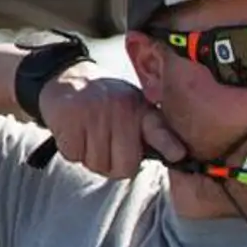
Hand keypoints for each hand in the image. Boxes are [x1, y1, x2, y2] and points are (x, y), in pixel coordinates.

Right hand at [39, 69, 186, 178]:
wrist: (68, 79)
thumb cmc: (108, 104)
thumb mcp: (135, 110)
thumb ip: (153, 132)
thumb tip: (175, 157)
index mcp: (141, 110)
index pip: (158, 130)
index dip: (168, 144)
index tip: (178, 154)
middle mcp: (121, 111)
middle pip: (125, 166)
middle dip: (115, 167)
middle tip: (108, 151)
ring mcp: (94, 115)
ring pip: (97, 164)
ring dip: (91, 159)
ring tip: (91, 138)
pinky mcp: (69, 120)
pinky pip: (74, 155)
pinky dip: (73, 151)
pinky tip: (76, 134)